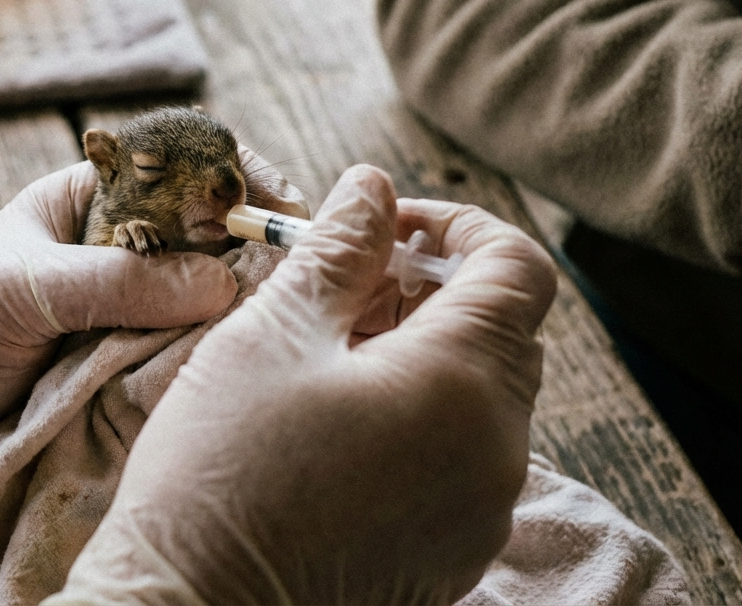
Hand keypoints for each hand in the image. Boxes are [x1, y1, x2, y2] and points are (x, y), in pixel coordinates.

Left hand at [0, 149, 306, 520]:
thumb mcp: (20, 290)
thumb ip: (117, 280)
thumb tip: (223, 282)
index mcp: (94, 204)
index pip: (186, 169)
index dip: (241, 182)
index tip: (283, 216)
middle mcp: (124, 258)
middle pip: (213, 244)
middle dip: (254, 259)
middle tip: (295, 289)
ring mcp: (130, 322)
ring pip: (209, 312)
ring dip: (236, 322)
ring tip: (274, 338)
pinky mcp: (129, 382)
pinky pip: (186, 370)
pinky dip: (210, 373)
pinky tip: (237, 380)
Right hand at [54, 165, 556, 604]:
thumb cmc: (221, 473)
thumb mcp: (272, 335)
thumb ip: (338, 250)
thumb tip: (371, 188)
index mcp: (465, 385)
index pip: (519, 269)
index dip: (458, 227)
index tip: (385, 228)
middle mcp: (498, 452)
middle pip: (506, 332)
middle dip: (433, 290)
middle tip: (343, 289)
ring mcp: (480, 513)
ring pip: (482, 397)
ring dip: (424, 353)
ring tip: (327, 354)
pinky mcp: (451, 554)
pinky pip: (461, 459)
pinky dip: (420, 417)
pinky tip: (337, 421)